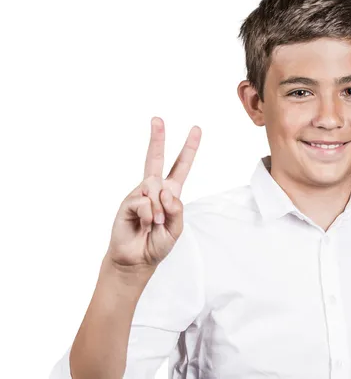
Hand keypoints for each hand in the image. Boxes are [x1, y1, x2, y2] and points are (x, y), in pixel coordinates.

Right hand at [106, 117, 200, 271]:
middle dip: (157, 138)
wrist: (137, 259)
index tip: (196, 129)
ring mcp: (139, 194)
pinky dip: (149, 214)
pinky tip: (145, 223)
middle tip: (157, 119)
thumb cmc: (157, 243)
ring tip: (155, 224)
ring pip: (154, 188)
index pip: (181, 166)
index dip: (189, 148)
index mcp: (170, 192)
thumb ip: (176, 209)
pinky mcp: (128, 202)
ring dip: (159, 209)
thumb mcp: (176, 228)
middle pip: (156, 159)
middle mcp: (154, 189)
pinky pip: (143, 201)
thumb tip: (165, 190)